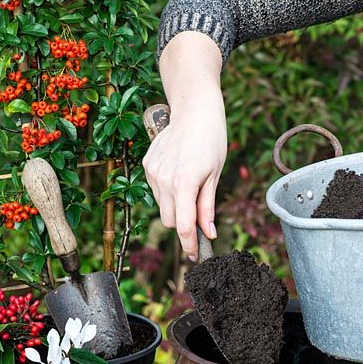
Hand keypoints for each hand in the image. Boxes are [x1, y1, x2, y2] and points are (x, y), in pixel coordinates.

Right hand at [142, 92, 226, 259]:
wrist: (194, 108)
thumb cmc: (211, 139)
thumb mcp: (215, 174)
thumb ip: (207, 207)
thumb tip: (209, 233)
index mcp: (184, 184)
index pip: (184, 227)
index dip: (190, 246)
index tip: (195, 256)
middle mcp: (164, 180)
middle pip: (171, 221)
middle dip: (184, 225)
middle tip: (200, 216)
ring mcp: (152, 172)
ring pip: (163, 207)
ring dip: (176, 206)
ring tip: (191, 185)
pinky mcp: (147, 165)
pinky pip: (157, 190)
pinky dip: (168, 190)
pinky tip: (179, 172)